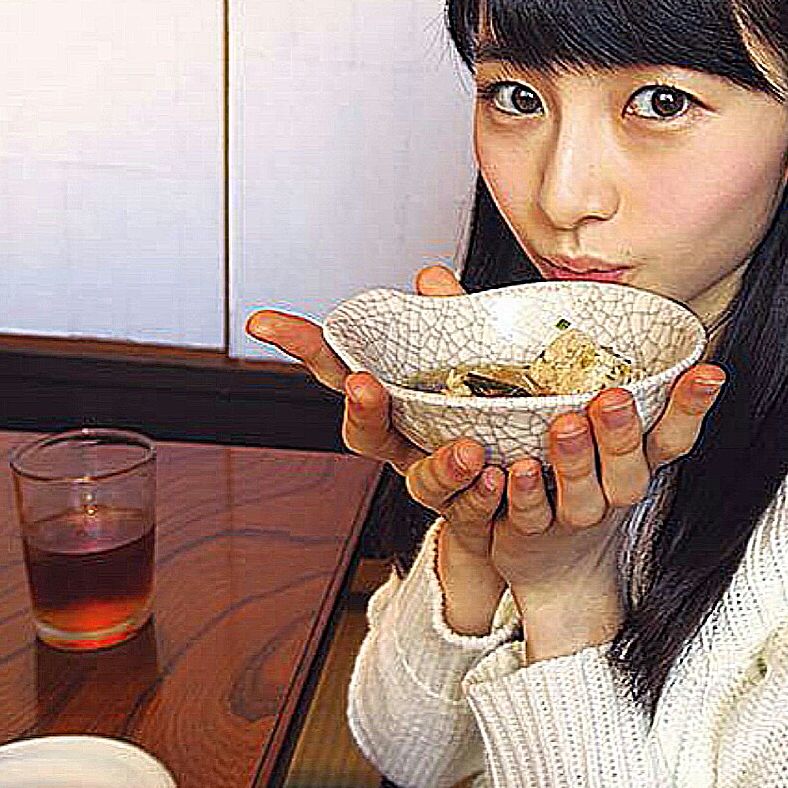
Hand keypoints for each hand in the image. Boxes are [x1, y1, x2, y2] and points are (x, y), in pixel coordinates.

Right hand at [246, 266, 501, 561]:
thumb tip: (430, 278)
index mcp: (390, 400)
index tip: (261, 322)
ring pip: (421, 482)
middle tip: (363, 386)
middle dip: (362, 411)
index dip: (302, 345)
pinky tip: (499, 478)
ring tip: (469, 451)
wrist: (526, 482)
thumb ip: (454, 317)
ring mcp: (434, 480)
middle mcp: (404, 443)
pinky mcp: (472, 509)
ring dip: (440, 466)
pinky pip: (471, 509)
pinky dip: (483, 496)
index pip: (338, 369)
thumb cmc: (484, 409)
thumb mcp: (475, 352)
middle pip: (364, 434)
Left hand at [488, 362, 725, 657]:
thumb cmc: (590, 494)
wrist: (557, 576)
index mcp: (637, 468)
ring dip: (575, 461)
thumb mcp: (618, 454)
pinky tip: (517, 470)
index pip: (672, 439)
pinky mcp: (532, 532)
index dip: (691, 410)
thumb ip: (632, 406)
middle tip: (615, 398)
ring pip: (580, 496)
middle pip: (627, 472)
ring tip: (567, 427)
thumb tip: (661, 345)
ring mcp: (572, 517)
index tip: (708, 374)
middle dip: (622, 434)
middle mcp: (611, 495)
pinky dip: (524, 494)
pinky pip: (529, 515)